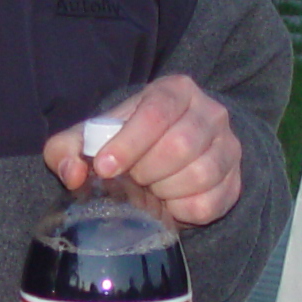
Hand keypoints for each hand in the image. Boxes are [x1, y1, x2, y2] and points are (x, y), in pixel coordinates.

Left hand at [42, 75, 242, 227]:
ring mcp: (228, 146)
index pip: (156, 113)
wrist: (167, 159)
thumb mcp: (90, 140)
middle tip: (132, 178)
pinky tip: (169, 203)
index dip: (129, 144)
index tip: (106, 168)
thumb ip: (66, 150)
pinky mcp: (235, 180)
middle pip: (180, 145)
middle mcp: (210, 112)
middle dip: (146, 170)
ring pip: (199, 175)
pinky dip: (182, 210)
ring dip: (164, 191)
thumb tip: (72, 173)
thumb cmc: (124, 144)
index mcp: (174, 91)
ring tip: (151, 188)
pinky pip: (210, 202)